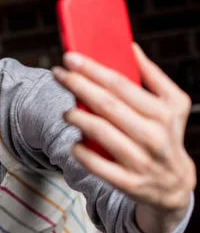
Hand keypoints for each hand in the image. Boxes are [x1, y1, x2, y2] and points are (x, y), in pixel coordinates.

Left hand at [52, 44, 195, 232]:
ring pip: (102, 133)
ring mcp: (141, 161)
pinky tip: (75, 142)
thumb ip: (152, 75)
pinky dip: (82, 151)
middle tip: (59, 74)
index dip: (93, 70)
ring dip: (78, 118)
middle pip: (108, 105)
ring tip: (66, 112)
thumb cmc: (166, 135)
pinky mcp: (128, 183)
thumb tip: (130, 46)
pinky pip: (97, 165)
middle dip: (79, 86)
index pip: (122, 85)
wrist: (174, 186)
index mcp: (164, 112)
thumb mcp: (172, 104)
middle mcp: (154, 135)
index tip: (71, 58)